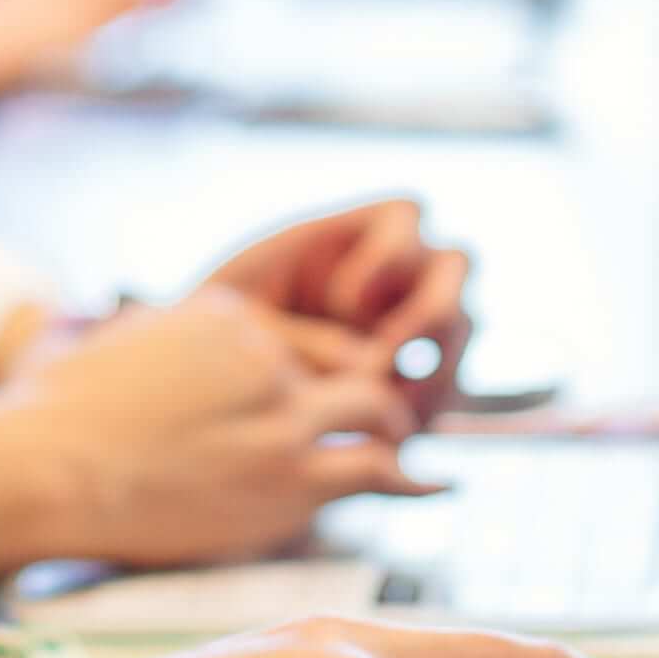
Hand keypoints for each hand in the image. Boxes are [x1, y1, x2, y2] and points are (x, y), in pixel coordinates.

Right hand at [0, 291, 432, 569]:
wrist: (46, 466)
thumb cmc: (63, 415)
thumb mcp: (127, 342)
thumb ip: (170, 339)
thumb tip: (159, 340)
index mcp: (226, 315)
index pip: (307, 333)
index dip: (329, 366)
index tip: (339, 387)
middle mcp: (265, 356)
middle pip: (355, 365)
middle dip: (373, 392)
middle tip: (387, 421)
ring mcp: (282, 415)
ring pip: (378, 414)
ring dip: (392, 435)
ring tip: (402, 455)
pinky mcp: (290, 477)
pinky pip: (372, 472)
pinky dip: (406, 480)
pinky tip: (428, 488)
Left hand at [203, 197, 474, 400]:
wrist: (196, 389)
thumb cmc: (211, 337)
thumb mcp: (244, 326)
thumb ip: (309, 338)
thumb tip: (376, 369)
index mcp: (344, 238)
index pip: (404, 215)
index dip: (388, 255)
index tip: (342, 304)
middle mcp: (388, 273)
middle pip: (456, 264)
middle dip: (433, 309)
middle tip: (388, 356)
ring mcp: (409, 323)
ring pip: (462, 327)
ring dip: (435, 368)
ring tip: (388, 413)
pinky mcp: (413, 378)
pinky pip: (447, 388)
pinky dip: (424, 411)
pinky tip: (388, 442)